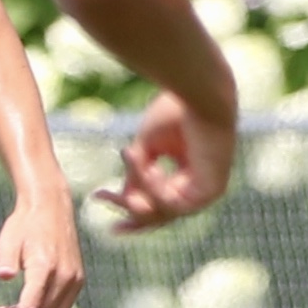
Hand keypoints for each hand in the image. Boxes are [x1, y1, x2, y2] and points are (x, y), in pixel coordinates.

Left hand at [0, 182, 84, 307]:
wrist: (50, 207)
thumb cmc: (25, 223)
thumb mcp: (8, 239)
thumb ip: (6, 259)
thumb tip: (2, 276)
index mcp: (45, 265)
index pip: (31, 307)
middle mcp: (65, 275)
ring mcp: (75, 279)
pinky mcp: (78, 279)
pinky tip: (28, 306)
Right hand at [97, 89, 236, 230]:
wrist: (201, 93)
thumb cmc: (176, 111)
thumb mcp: (147, 147)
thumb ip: (138, 174)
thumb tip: (125, 199)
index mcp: (187, 173)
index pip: (156, 200)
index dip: (126, 202)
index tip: (97, 196)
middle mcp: (198, 186)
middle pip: (159, 214)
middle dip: (130, 212)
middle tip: (105, 210)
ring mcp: (206, 191)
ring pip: (162, 211)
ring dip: (141, 187)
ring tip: (134, 159)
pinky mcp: (211, 192)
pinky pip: (172, 204)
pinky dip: (155, 187)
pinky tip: (151, 167)